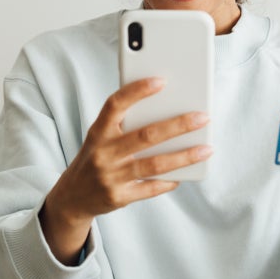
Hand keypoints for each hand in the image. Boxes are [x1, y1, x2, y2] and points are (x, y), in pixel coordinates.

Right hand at [40, 77, 211, 263]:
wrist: (73, 197)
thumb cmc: (96, 158)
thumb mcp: (100, 137)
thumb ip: (124, 124)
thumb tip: (167, 111)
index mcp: (98, 132)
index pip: (115, 105)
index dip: (136, 91)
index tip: (161, 81)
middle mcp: (103, 153)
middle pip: (146, 136)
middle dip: (178, 125)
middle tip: (203, 117)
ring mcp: (111, 177)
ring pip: (154, 164)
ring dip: (184, 156)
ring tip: (206, 149)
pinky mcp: (119, 197)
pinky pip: (151, 188)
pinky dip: (170, 181)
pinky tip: (186, 174)